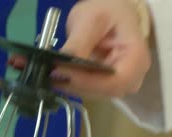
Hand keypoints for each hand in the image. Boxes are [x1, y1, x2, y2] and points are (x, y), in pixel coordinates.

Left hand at [9, 0, 151, 97]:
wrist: (113, 11)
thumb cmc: (108, 9)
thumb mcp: (92, 19)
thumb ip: (79, 43)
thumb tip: (60, 65)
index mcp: (136, 60)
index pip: (112, 82)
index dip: (85, 81)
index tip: (58, 73)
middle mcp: (129, 79)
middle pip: (98, 91)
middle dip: (68, 84)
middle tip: (38, 73)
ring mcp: (115, 85)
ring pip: (87, 92)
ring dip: (61, 84)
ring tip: (35, 71)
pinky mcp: (100, 85)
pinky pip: (82, 87)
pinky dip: (62, 81)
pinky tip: (44, 72)